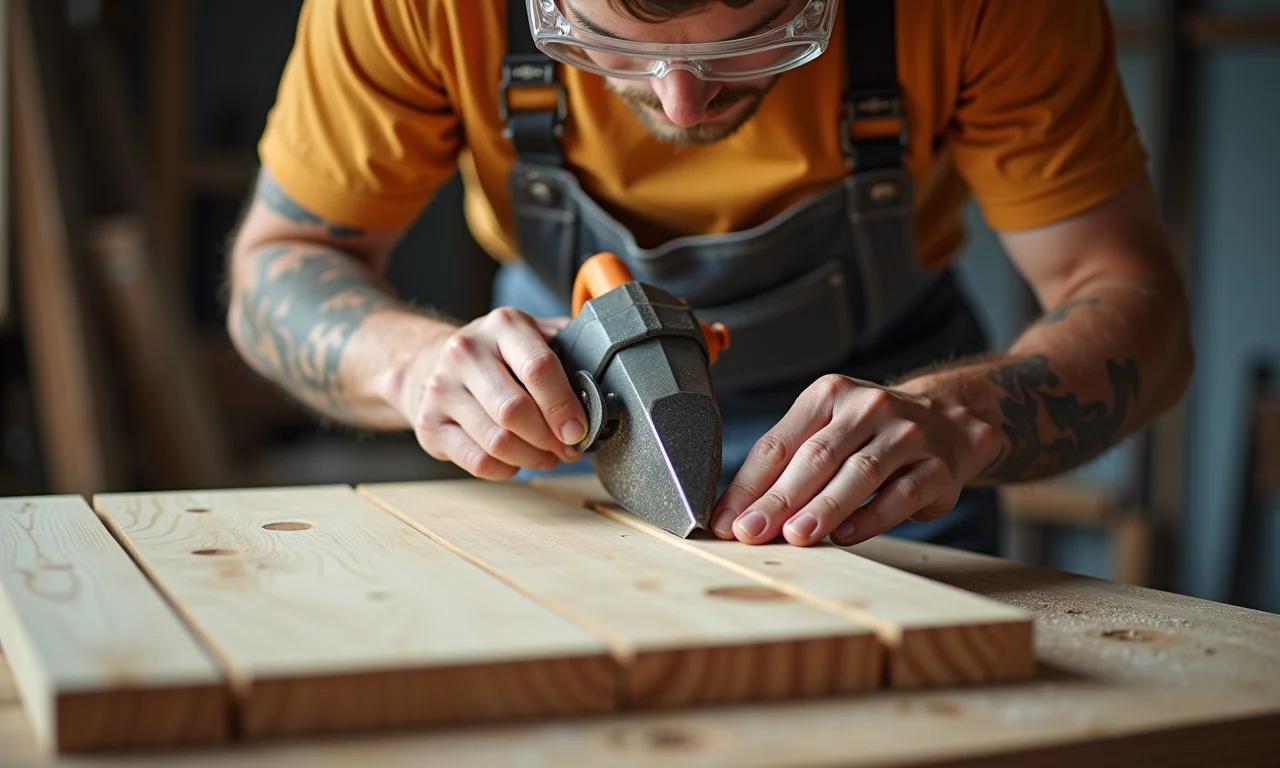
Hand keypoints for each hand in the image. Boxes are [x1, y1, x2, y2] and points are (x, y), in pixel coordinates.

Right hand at [397, 307, 588, 479]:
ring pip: (497, 442)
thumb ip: (569, 348)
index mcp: (502, 325)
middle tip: (568, 449)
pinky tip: (517, 460)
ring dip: (533, 458)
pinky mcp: (429, 424)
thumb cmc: (498, 355)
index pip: (539, 368)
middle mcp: (466, 351)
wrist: (432, 363)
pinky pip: (478, 462)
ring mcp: (441, 388)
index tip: (579, 430)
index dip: (564, 406)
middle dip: (550, 439)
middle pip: (515, 411)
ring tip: (547, 456)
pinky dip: (507, 469)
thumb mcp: (533, 336)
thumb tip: (607, 380)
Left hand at [710, 374, 998, 546]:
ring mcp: (906, 436)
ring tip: (795, 536)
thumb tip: (737, 514)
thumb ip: (786, 465)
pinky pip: (900, 495)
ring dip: (822, 508)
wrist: (951, 421)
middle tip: (750, 533)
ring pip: (858, 474)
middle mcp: (867, 408)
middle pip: (815, 457)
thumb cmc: (872, 433)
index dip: (748, 485)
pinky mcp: (937, 468)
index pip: (778, 444)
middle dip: (778, 500)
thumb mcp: (827, 430)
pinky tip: (845, 535)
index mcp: (828, 395)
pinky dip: (870, 517)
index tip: (725, 521)